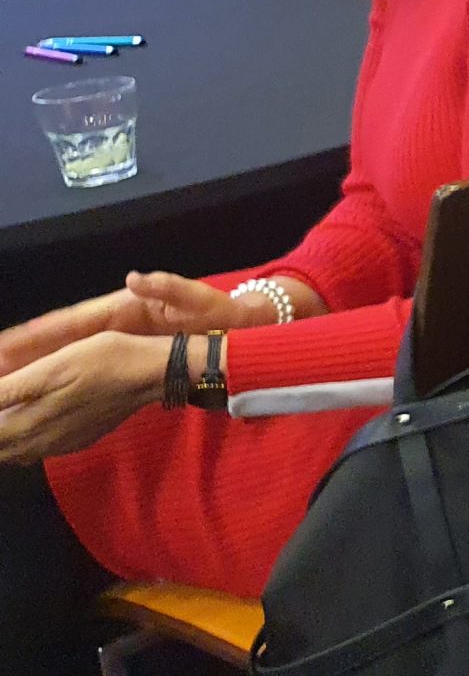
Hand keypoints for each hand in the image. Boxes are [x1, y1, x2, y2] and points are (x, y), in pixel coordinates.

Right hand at [0, 274, 246, 376]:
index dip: (35, 333)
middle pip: (56, 340)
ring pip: (63, 357)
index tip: (2, 346)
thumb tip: (137, 278)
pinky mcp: (122, 355)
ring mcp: (115, 341)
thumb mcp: (196, 297)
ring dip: (29, 370)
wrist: (238, 326)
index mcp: (122, 308)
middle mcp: (111, 323)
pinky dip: (55, 380)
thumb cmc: (218, 310)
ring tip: (1, 386)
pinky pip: (80, 369)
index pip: (69, 321)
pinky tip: (34, 397)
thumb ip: (168, 288)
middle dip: (19, 354)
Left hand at [0, 332, 167, 462]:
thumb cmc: (103, 360)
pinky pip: (35, 452)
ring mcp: (58, 445)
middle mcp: (38, 443)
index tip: (1, 397)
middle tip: (7, 400)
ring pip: (13, 454)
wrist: (152, 374)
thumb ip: (8, 390)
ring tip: (10, 417)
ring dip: (4, 439)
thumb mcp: (50, 368)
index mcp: (26, 424)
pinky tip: (28, 424)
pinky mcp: (75, 441)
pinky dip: (21, 443)